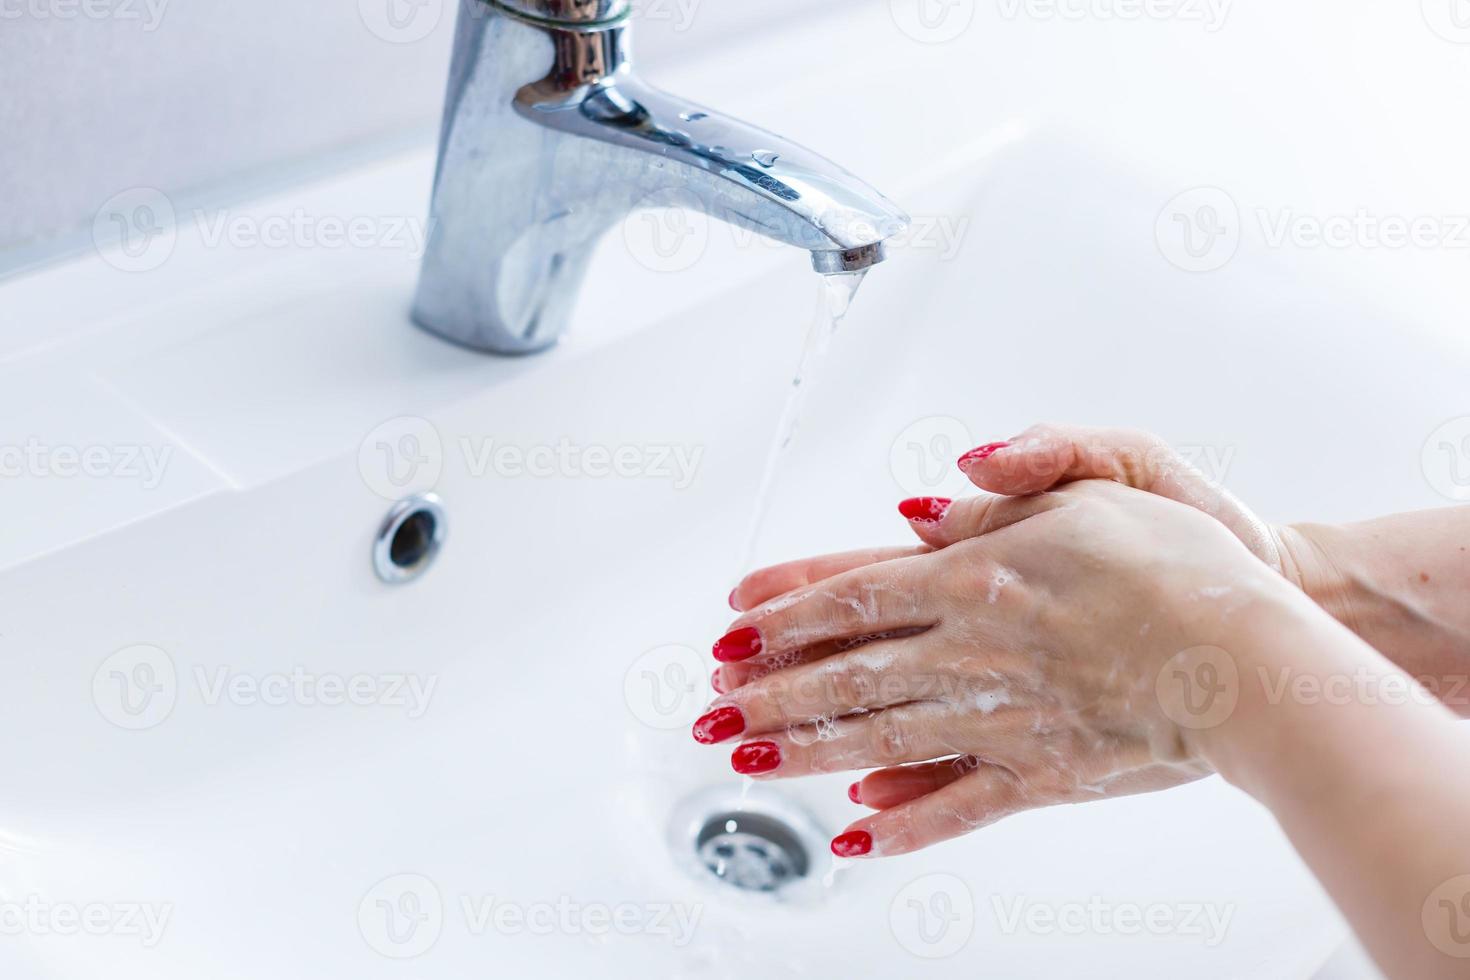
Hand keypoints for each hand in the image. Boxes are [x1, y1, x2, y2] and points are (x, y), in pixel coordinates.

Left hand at [695, 479, 1297, 857]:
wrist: (1256, 655)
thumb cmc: (1188, 562)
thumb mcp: (1095, 484)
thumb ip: (1000, 496)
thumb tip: (921, 508)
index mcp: (980, 575)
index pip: (855, 593)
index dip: (785, 611)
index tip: (733, 625)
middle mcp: (975, 651)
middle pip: (849, 673)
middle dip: (771, 690)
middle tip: (711, 707)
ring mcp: (1003, 719)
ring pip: (880, 738)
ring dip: (806, 750)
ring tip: (748, 759)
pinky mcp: (1041, 773)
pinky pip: (956, 806)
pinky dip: (902, 824)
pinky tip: (854, 834)